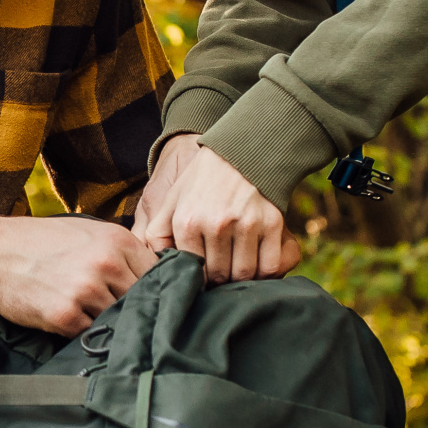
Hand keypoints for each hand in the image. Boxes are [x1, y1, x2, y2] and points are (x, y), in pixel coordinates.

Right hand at [0, 214, 161, 334]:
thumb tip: (153, 276)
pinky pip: (90, 334)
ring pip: (118, 319)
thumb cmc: (39, 242)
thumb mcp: (87, 232)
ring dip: (106, 322)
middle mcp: (106, 264)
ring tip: (88, 314)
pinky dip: (83, 331)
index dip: (152, 290)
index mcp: (117, 241)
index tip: (146, 300)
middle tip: (120, 314)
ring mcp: (86, 291)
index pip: (157, 276)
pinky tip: (69, 319)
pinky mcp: (66, 316)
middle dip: (132, 309)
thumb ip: (120, 251)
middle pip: (141, 301)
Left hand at [139, 137, 301, 283]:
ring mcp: (246, 224)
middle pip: (219, 276)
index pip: (193, 272)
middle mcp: (216, 224)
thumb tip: (155, 263)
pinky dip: (265, 271)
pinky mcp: (272, 223)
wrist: (241, 150)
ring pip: (244, 274)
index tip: (204, 272)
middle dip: (220, 278)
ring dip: (241, 276)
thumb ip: (158, 233)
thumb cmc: (203, 180)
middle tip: (222, 270)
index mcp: (188, 221)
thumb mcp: (173, 200)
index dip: (199, 277)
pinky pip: (270, 266)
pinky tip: (257, 261)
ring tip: (238, 265)